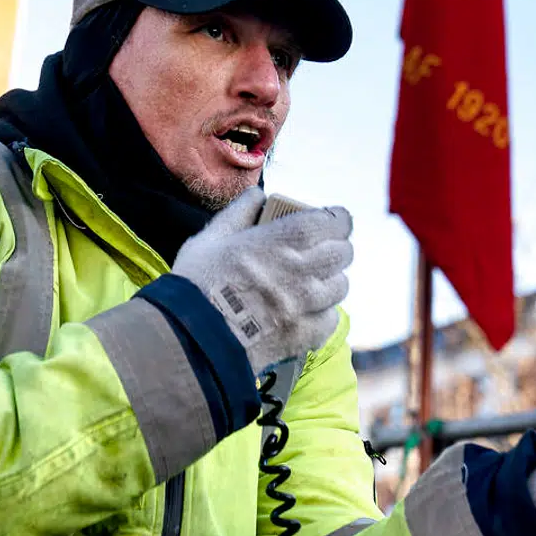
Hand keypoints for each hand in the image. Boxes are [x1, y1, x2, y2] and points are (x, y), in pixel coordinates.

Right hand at [171, 187, 353, 375]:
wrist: (191, 340)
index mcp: (281, 241)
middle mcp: (301, 270)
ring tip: (309, 284)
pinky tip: (302, 312)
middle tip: (319, 251)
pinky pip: (330, 318)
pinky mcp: (305, 335)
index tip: (330, 221)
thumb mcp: (210, 238)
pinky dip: (321, 313)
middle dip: (335, 248)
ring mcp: (306, 305)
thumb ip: (238, 213)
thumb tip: (257, 195)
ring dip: (329, 281)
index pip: (332, 222)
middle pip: (343, 253)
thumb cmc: (196, 285)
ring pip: (341, 286)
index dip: (337, 220)